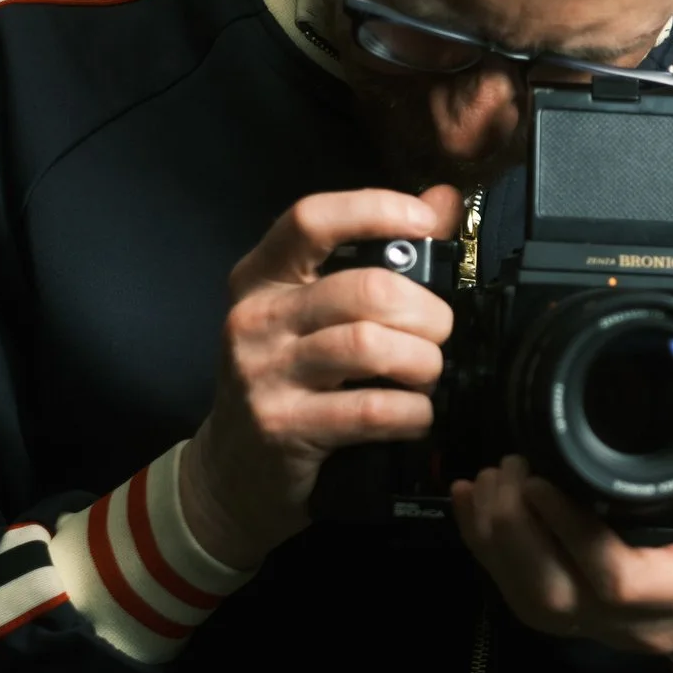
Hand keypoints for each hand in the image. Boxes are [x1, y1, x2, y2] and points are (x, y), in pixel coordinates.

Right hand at [179, 184, 466, 568]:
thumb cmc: (286, 381)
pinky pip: (370, 410)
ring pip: (370, 346)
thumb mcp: (312, 313)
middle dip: (426, 311)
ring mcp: (263, 374)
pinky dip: (413, 412)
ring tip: (428, 375)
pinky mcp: (283, 427)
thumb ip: (377, 255)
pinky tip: (416, 415)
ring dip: (423, 362)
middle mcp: (256, 318)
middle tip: (439, 333)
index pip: (312, 220)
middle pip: (365, 289)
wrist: (230, 474)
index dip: (376, 210)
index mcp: (261, 278)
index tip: (426, 223)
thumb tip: (442, 199)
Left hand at [452, 371, 672, 657]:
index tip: (539, 479)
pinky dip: (492, 557)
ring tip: (486, 482)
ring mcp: (606, 630)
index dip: (571, 533)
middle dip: (516, 533)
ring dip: (495, 544)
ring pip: (533, 604)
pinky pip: (526, 602)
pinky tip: (476, 510)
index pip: (617, 579)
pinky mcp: (584, 623)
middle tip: (506, 468)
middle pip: (557, 597)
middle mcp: (641, 622)